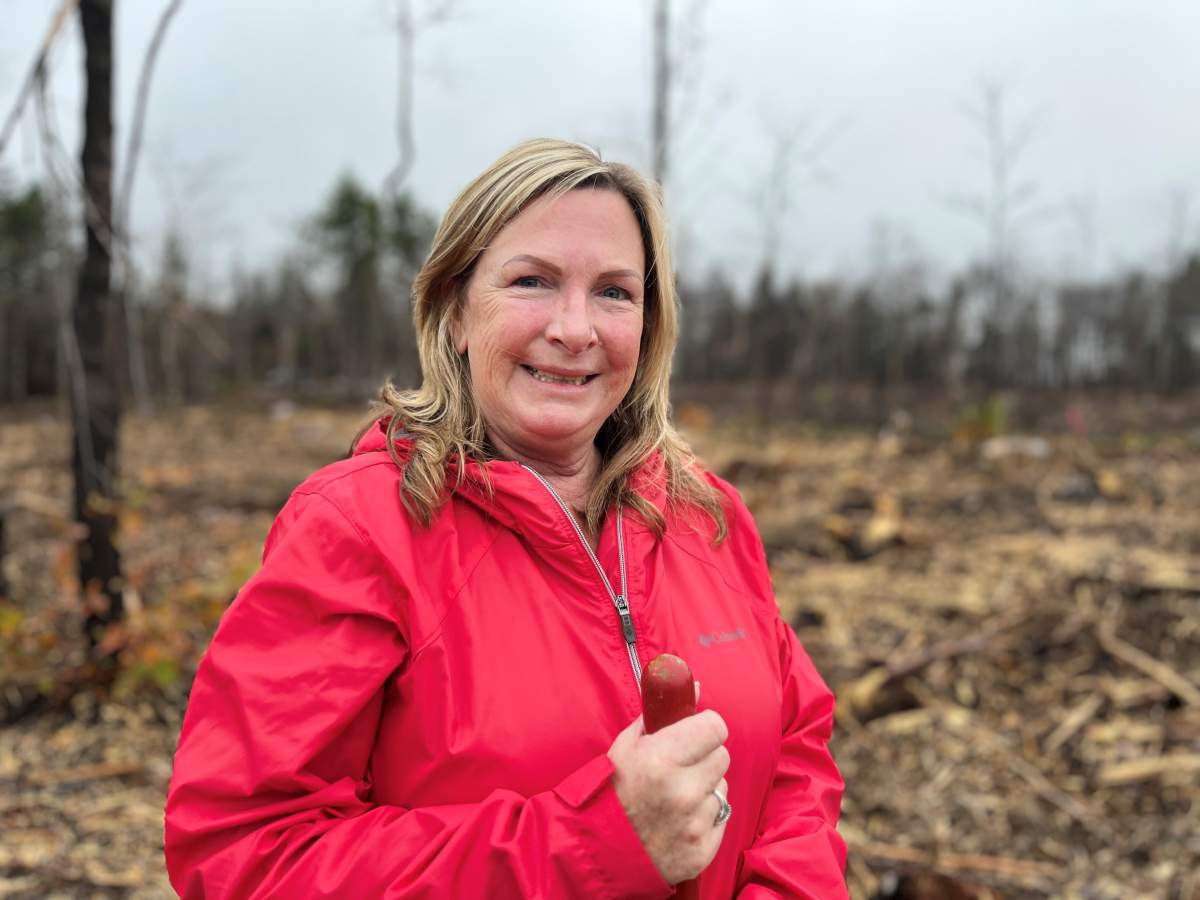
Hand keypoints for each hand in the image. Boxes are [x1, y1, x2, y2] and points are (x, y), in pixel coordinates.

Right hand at [606, 707, 729, 884]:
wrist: (598, 851)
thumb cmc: (612, 790)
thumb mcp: (628, 744)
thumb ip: (663, 713)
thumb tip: (695, 686)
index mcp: (661, 759)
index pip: (716, 727)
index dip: (705, 727)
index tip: (695, 732)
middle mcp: (682, 791)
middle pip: (722, 756)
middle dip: (704, 758)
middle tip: (680, 766)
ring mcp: (694, 824)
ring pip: (721, 788)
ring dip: (704, 789)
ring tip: (674, 799)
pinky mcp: (702, 851)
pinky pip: (720, 818)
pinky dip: (704, 818)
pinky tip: (679, 821)